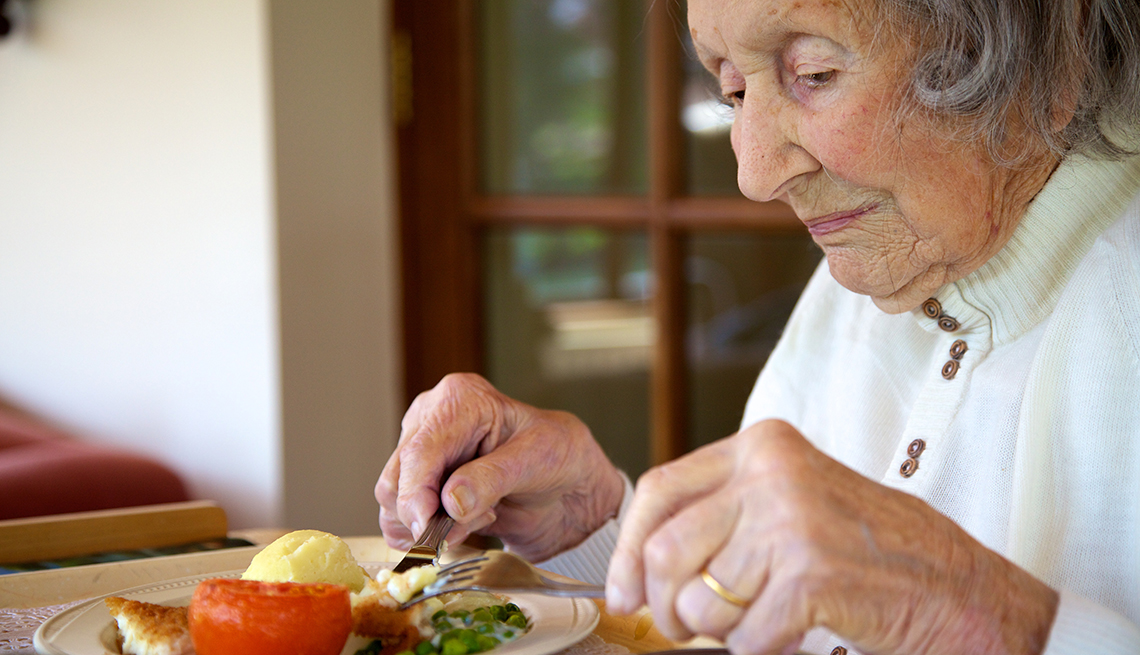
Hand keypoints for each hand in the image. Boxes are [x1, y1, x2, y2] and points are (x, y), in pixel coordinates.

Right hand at [376, 373, 624, 561]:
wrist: (570, 488)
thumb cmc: (561, 457)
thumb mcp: (538, 459)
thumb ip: (493, 478)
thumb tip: (450, 501)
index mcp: (459, 399)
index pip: (419, 452)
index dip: (416, 495)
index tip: (426, 529)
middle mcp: (430, 422)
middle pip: (396, 482)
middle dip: (430, 515)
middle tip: (480, 521)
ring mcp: (421, 456)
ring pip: (394, 507)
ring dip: (434, 526)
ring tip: (484, 516)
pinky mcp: (420, 487)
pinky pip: (403, 522)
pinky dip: (432, 534)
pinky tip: (471, 521)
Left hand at [606, 419, 1058, 654]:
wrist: (957, 587)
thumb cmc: (869, 550)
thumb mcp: (790, 501)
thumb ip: (723, 514)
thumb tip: (640, 563)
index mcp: (762, 446)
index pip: (660, 490)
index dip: (629, 550)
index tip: (624, 592)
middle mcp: (773, 472)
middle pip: (666, 550)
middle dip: (665, 605)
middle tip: (682, 627)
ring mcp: (792, 520)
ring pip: (700, 601)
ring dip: (720, 632)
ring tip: (759, 621)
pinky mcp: (810, 573)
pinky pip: (745, 637)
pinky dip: (761, 648)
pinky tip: (792, 632)